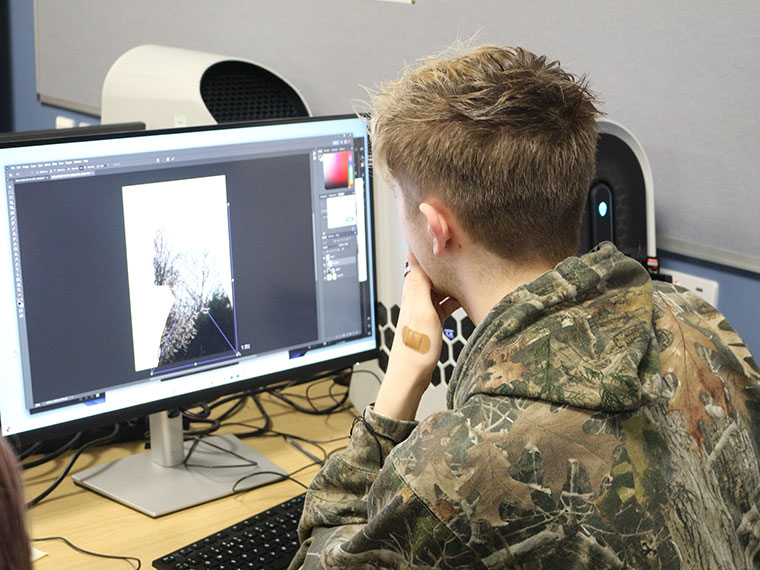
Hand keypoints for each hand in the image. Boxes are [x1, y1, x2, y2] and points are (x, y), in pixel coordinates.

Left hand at [373, 252, 459, 419]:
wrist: (410, 377)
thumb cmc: (416, 349)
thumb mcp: (422, 312)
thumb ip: (420, 285)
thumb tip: (418, 258)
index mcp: (412, 294)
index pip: (416, 263)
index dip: (423, 248)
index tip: (433, 232)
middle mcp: (415, 300)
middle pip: (428, 274)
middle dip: (440, 262)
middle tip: (455, 249)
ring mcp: (422, 312)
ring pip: (437, 289)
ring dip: (448, 280)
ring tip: (464, 270)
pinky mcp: (429, 324)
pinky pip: (442, 305)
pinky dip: (452, 299)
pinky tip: (463, 299)